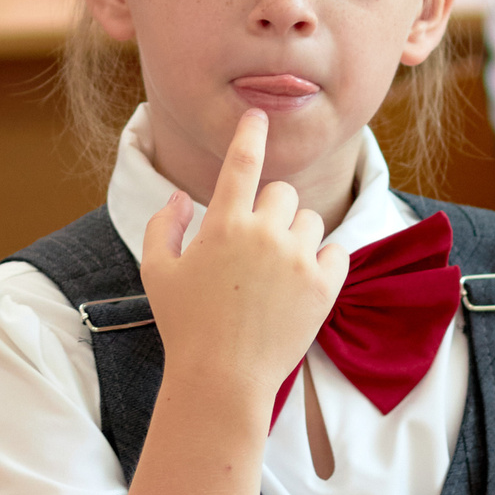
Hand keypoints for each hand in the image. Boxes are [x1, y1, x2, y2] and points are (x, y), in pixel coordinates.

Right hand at [143, 110, 348, 411]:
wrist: (222, 379)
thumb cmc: (185, 326)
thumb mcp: (157, 273)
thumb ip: (163, 226)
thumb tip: (180, 197)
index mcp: (223, 224)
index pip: (242, 163)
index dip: (251, 134)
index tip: (259, 115)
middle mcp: (264, 234)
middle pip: (283, 193)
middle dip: (272, 211)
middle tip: (257, 245)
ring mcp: (298, 260)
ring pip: (312, 222)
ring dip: (297, 236)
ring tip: (276, 272)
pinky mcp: (324, 287)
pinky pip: (338, 252)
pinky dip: (324, 261)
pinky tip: (302, 282)